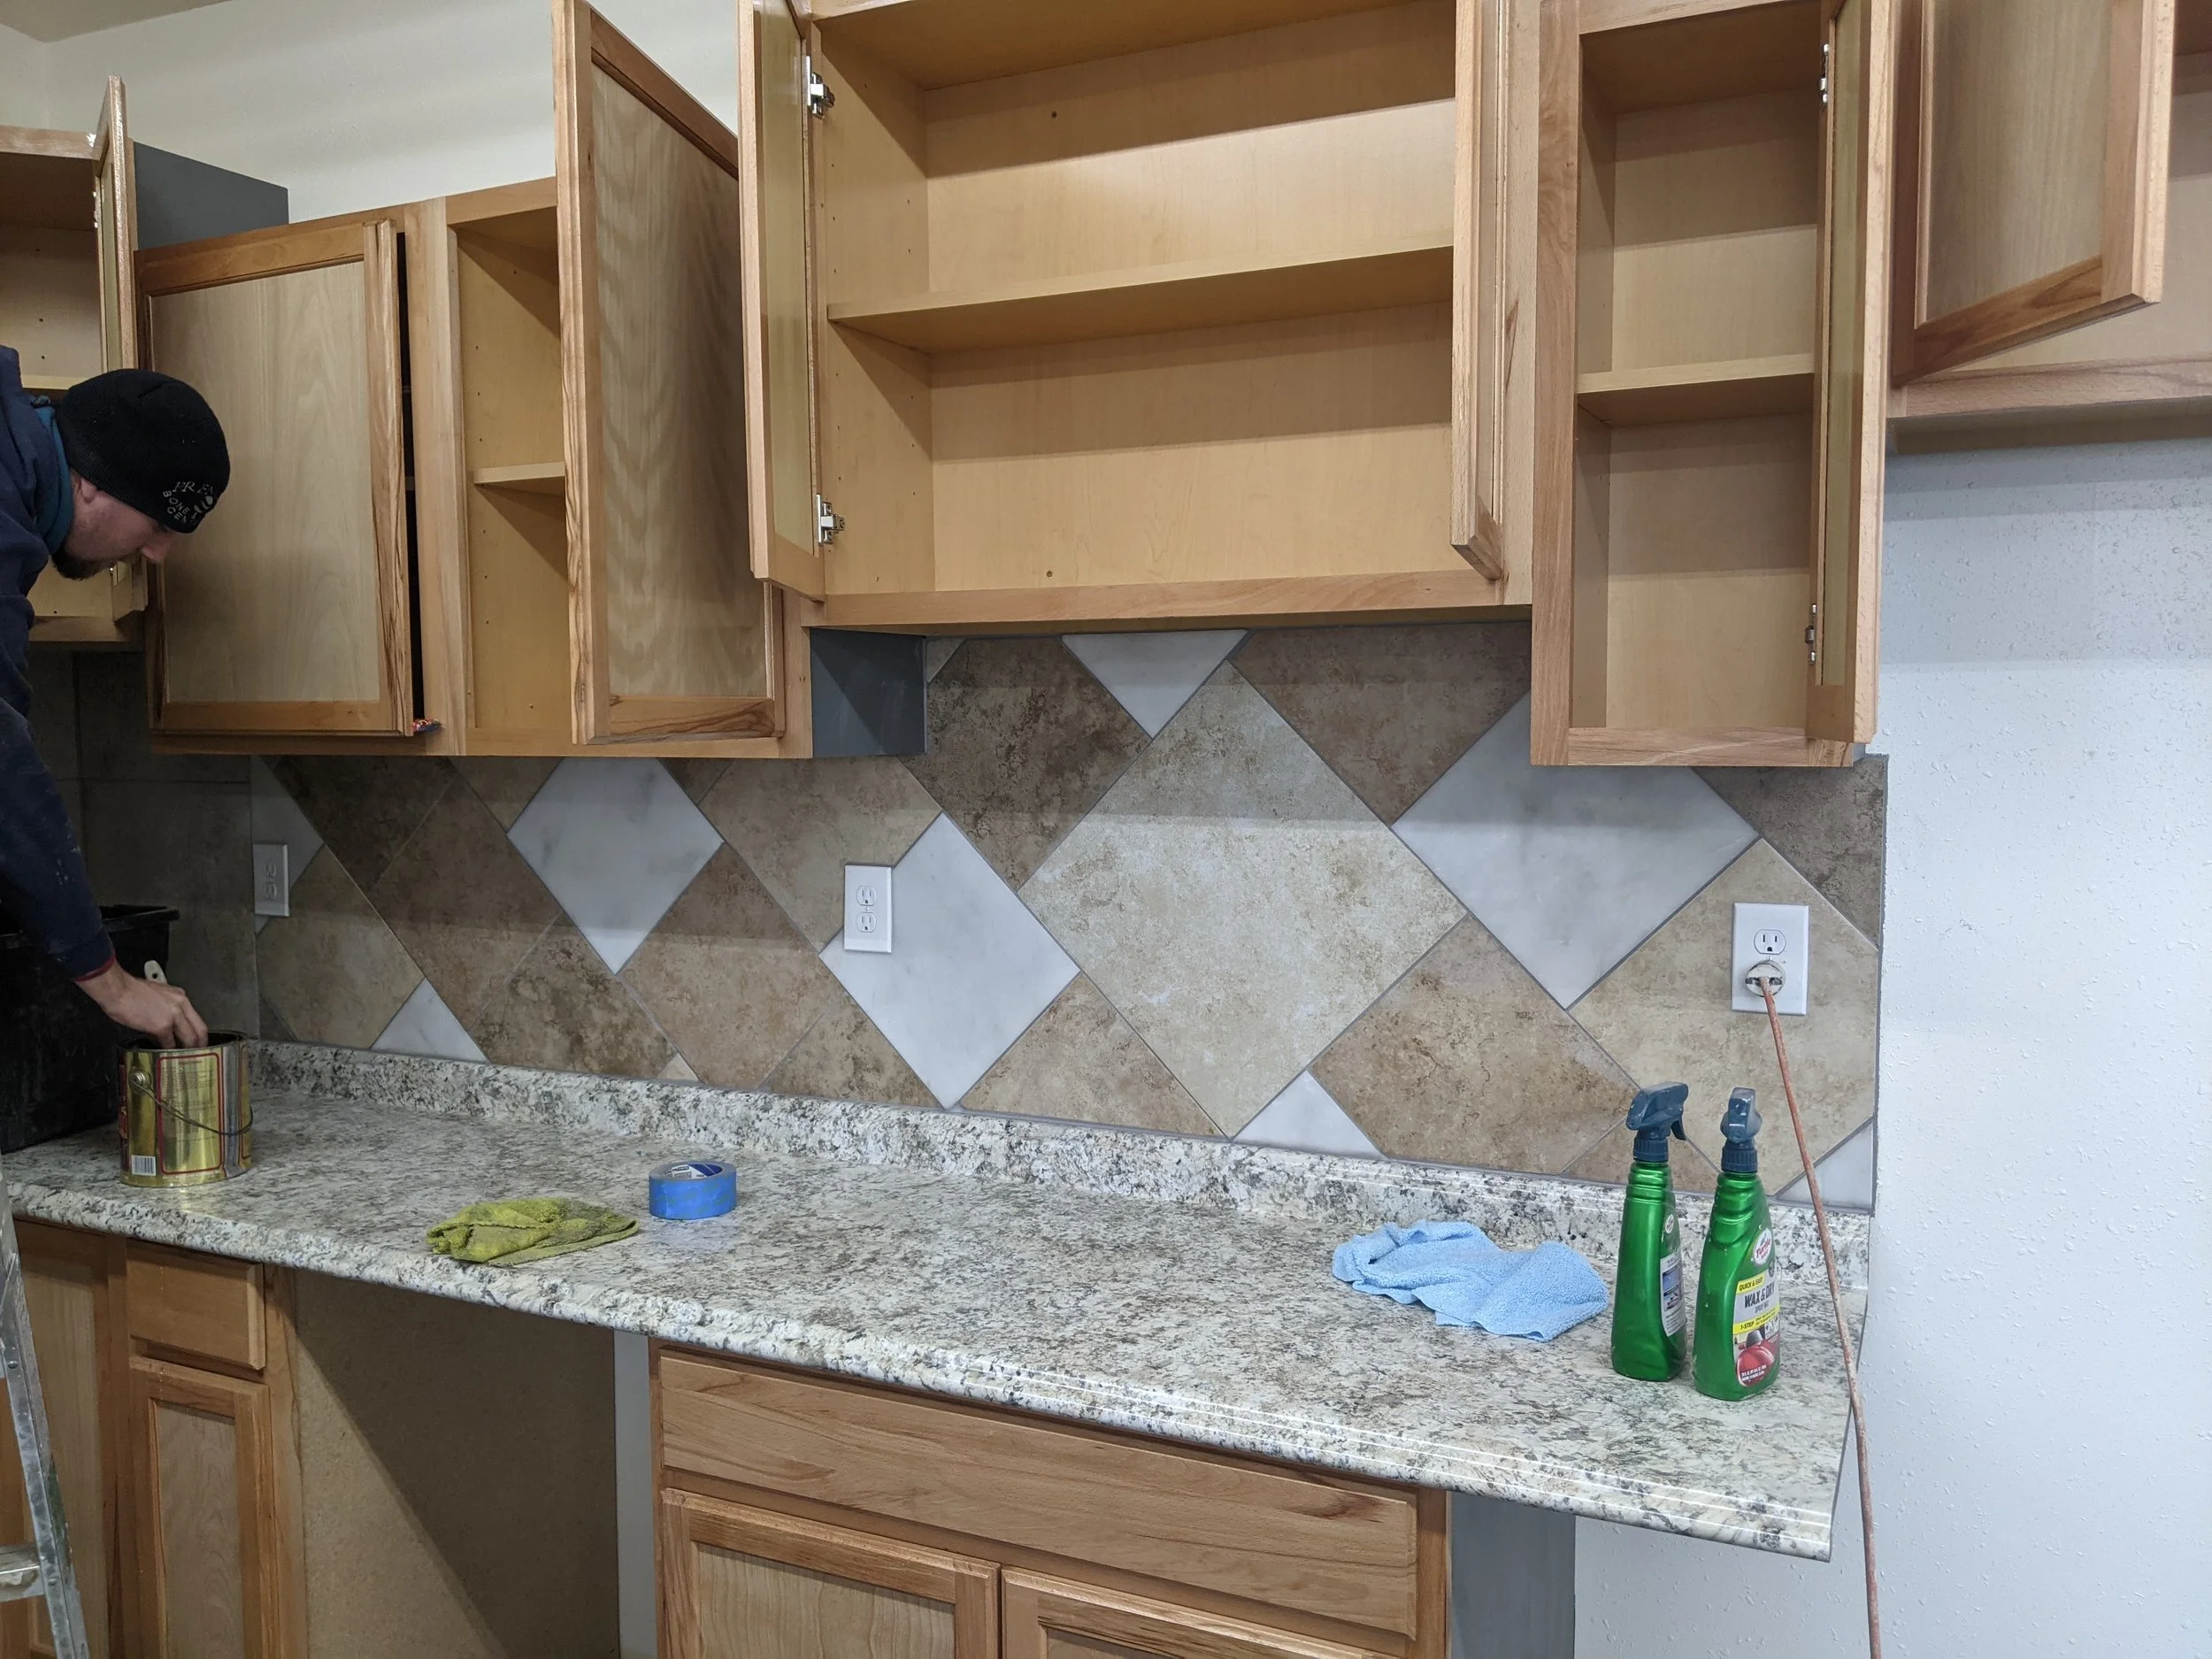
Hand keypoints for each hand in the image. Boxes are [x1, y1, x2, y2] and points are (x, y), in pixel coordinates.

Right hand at [78, 962, 208, 1047]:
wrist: (117, 990)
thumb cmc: (130, 990)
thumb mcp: (158, 994)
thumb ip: (167, 1006)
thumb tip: (167, 1020)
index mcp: (180, 997)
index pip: (197, 1018)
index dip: (200, 1032)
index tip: (198, 1039)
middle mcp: (180, 1005)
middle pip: (199, 1029)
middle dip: (200, 1044)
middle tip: (199, 1052)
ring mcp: (173, 1016)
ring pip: (189, 1038)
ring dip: (187, 1050)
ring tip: (185, 1057)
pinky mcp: (161, 1026)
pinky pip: (169, 1043)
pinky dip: (169, 1051)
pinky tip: (167, 1054)